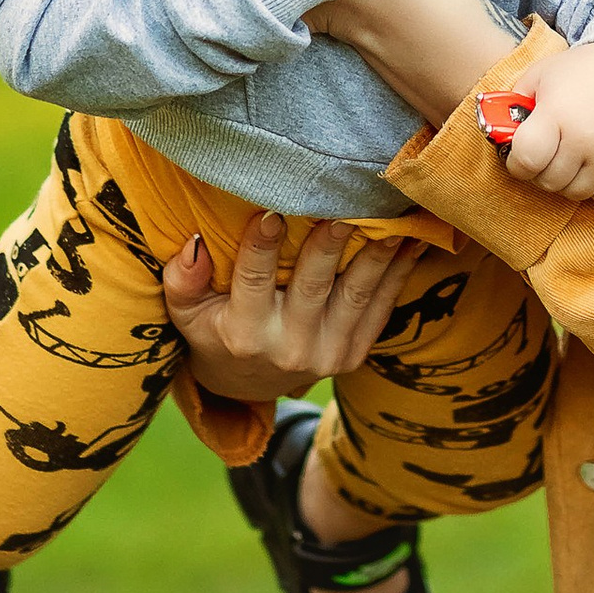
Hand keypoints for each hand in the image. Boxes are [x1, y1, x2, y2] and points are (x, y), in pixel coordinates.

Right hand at [163, 211, 422, 397]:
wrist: (249, 383)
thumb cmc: (215, 331)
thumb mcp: (187, 313)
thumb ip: (183, 281)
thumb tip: (192, 244)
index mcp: (244, 335)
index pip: (253, 282)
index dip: (261, 248)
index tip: (270, 211)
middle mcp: (288, 348)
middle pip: (312, 287)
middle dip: (328, 248)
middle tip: (342, 209)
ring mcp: (326, 354)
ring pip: (355, 295)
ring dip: (375, 256)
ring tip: (390, 219)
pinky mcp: (353, 354)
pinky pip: (380, 310)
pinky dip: (397, 274)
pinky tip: (410, 241)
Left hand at [500, 37, 593, 206]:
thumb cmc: (582, 70)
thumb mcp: (541, 74)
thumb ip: (514, 104)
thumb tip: (499, 134)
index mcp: (557, 114)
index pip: (526, 160)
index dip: (516, 163)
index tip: (520, 155)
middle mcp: (585, 139)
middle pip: (548, 181)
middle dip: (540, 171)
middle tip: (547, 154)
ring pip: (574, 193)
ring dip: (566, 181)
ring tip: (569, 157)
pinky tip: (592, 166)